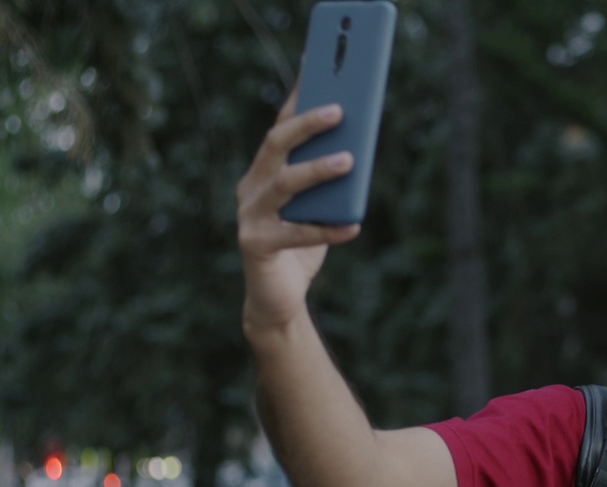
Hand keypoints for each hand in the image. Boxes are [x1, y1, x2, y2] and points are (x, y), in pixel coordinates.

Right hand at [236, 89, 360, 336]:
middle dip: (307, 124)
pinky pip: (296, 234)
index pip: (281, 125)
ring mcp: (249, 215)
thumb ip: (329, 181)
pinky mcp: (256, 245)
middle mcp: (250, 187)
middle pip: (276, 145)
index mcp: (264, 171)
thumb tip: (358, 148)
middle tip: (340, 110)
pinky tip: (353, 226)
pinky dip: (327, 230)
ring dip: (318, 170)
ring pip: (284, 185)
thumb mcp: (318, 206)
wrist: (276, 298)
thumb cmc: (301, 245)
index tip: (318, 67)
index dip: (299, 97)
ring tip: (350, 161)